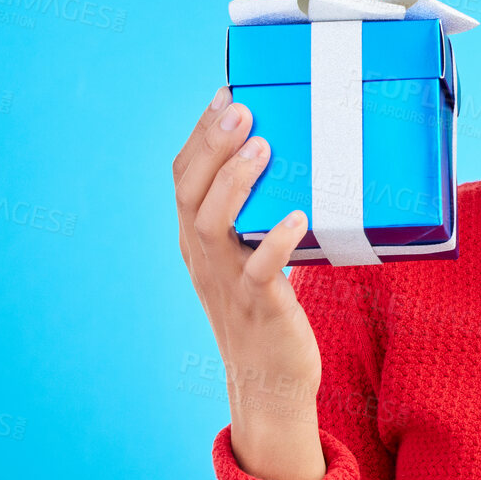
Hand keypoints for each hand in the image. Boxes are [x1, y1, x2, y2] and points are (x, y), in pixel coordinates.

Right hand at [172, 87, 325, 479]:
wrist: (271, 385)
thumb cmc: (269, 314)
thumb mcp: (252, 259)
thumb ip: (257, 219)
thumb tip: (291, 165)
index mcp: (197, 243)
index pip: (183, 179)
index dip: (200, 136)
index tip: (225, 95)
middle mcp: (203, 259)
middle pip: (191, 193)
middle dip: (213, 145)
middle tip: (242, 108)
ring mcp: (228, 283)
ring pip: (213, 226)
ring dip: (237, 182)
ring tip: (264, 147)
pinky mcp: (260, 308)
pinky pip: (261, 271)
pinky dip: (276, 242)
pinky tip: (297, 217)